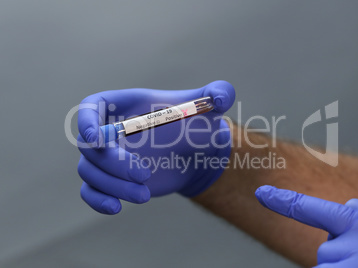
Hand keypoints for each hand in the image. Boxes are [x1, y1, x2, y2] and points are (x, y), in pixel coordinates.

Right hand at [77, 80, 234, 213]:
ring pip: (90, 172)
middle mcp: (110, 131)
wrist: (194, 153)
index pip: (91, 107)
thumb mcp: (208, 107)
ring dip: (114, 186)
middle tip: (144, 174)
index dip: (87, 121)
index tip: (97, 138)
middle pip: (90, 146)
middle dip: (113, 163)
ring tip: (145, 195)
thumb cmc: (196, 124)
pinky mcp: (112, 180)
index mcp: (125, 106)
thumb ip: (218, 93)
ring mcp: (108, 157)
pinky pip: (90, 191)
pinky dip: (97, 201)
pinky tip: (117, 208)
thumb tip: (222, 96)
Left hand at [255, 185, 357, 267]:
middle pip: (325, 250)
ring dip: (346, 264)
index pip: (307, 208)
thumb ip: (345, 220)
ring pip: (328, 264)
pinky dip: (340, 267)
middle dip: (344, 254)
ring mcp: (346, 264)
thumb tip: (327, 236)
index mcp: (352, 219)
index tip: (261, 192)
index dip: (282, 200)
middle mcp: (344, 243)